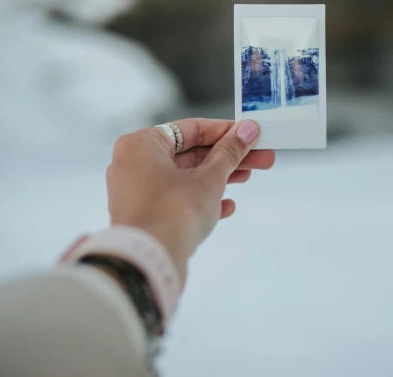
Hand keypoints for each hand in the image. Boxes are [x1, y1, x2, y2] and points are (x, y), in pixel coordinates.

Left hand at [105, 119, 272, 282]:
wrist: (148, 263)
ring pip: (184, 177)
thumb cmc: (174, 213)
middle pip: (189, 154)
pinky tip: (227, 206)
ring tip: (248, 178)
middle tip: (259, 158)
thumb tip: (247, 131)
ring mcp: (135, 191)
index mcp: (141, 144)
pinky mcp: (142, 216)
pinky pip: (174, 200)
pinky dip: (199, 199)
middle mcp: (133, 164)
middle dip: (227, 157)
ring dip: (217, 178)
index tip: (249, 134)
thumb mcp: (210, 179)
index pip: (190, 129)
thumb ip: (229, 153)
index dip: (225, 131)